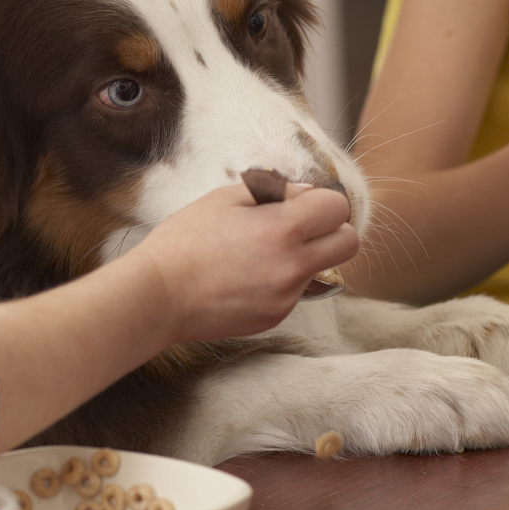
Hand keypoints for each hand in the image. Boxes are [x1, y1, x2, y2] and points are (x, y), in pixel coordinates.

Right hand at [130, 182, 357, 341]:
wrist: (158, 295)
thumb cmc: (184, 241)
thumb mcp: (225, 199)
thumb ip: (273, 192)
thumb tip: (306, 194)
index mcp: (281, 229)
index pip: (338, 208)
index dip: (322, 201)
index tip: (301, 204)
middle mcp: (293, 266)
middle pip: (349, 243)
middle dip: (331, 230)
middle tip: (299, 227)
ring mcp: (286, 297)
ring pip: (322, 269)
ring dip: (305, 256)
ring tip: (260, 253)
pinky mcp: (275, 317)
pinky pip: (295, 292)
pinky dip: (280, 280)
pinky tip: (245, 276)